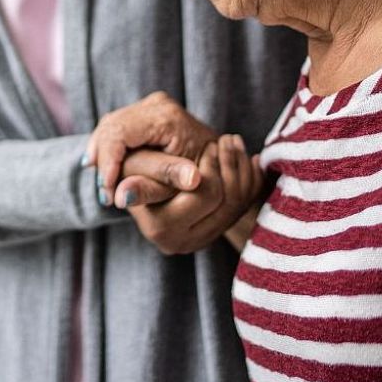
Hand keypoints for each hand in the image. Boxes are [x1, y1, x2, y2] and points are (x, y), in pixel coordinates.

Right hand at [85, 92, 216, 207]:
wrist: (222, 156)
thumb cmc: (204, 173)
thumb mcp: (179, 183)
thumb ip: (151, 187)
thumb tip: (121, 198)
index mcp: (166, 117)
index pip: (119, 134)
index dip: (107, 162)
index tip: (106, 192)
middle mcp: (157, 104)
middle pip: (111, 127)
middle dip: (102, 160)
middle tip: (104, 193)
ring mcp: (152, 104)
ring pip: (110, 125)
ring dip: (102, 154)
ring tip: (104, 184)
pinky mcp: (147, 111)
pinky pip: (117, 125)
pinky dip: (109, 147)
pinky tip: (105, 167)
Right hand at [121, 135, 263, 255]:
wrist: (141, 179)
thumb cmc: (134, 164)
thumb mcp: (141, 164)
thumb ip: (153, 173)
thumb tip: (152, 190)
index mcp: (160, 227)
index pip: (204, 193)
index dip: (211, 165)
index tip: (212, 146)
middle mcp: (180, 242)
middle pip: (224, 198)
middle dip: (226, 162)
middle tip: (221, 140)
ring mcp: (199, 240)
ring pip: (239, 201)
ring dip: (239, 166)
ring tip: (230, 143)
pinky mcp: (214, 234)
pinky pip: (246, 205)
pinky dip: (248, 178)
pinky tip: (241, 159)